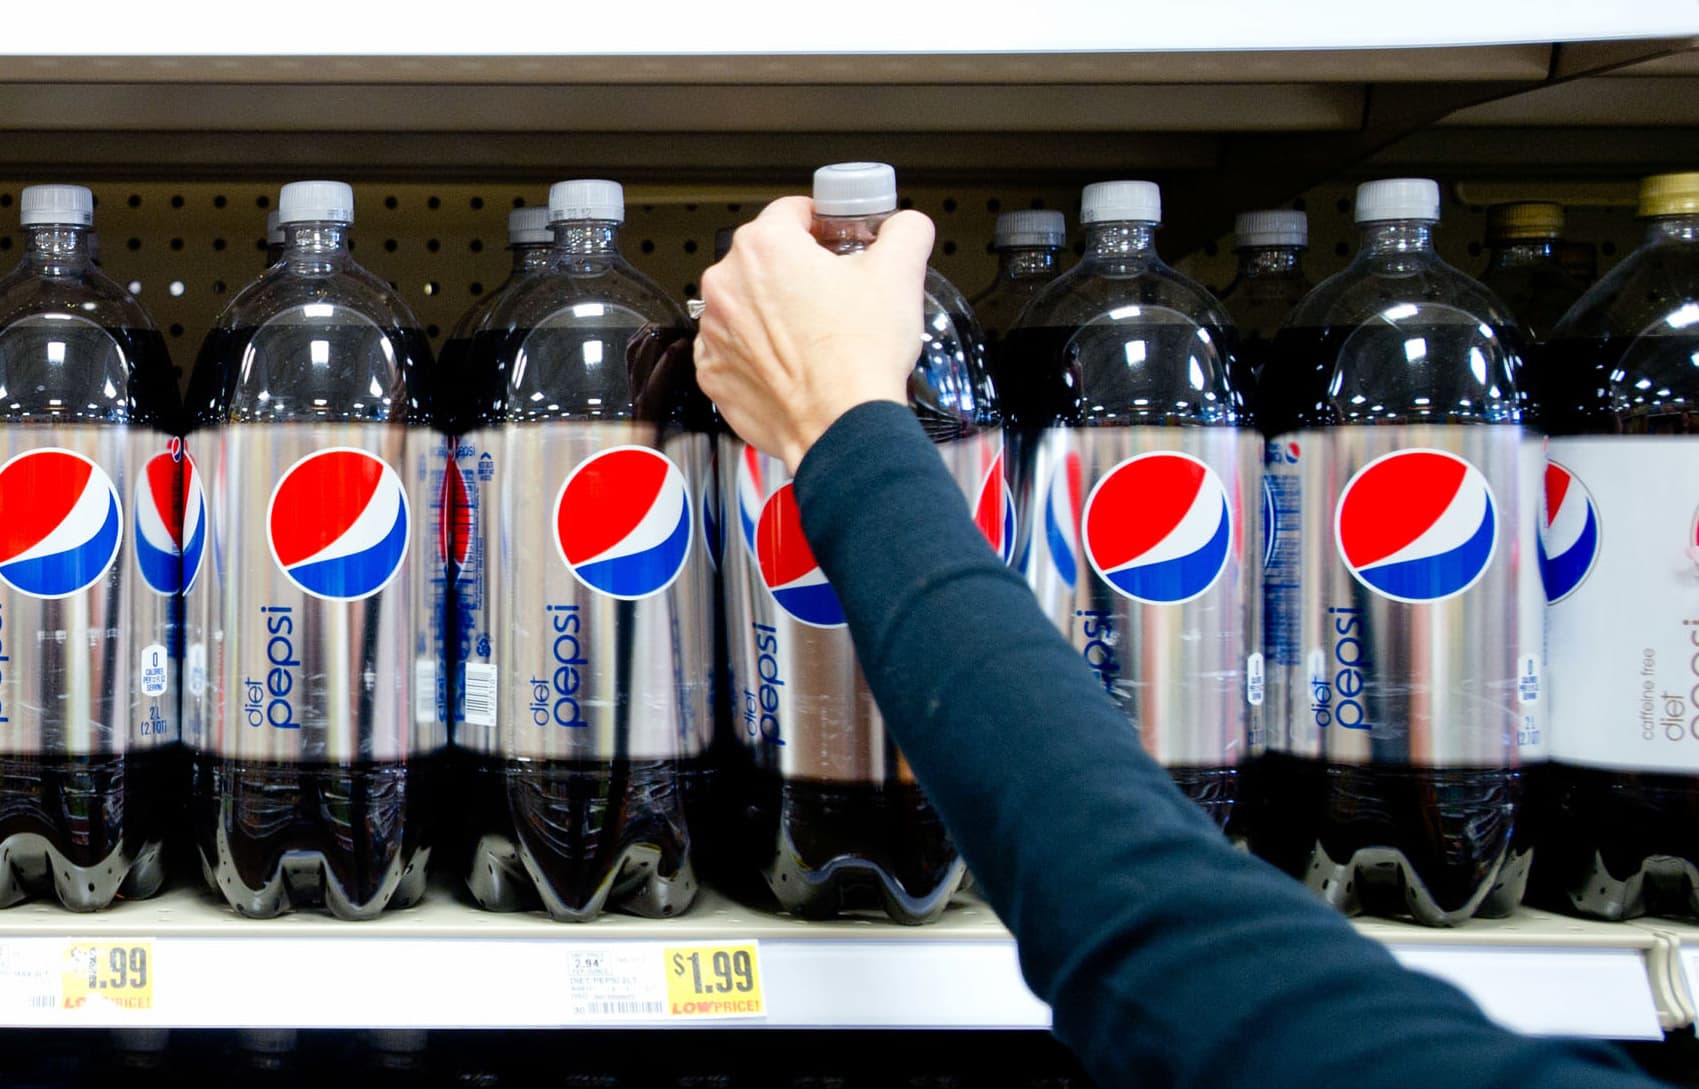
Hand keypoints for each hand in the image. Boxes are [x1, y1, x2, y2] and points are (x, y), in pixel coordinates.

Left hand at [694, 195, 934, 472]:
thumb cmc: (858, 359)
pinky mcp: (713, 373)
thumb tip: (906, 226)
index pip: (792, 213)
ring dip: (774, 313)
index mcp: (765, 247)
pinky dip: (757, 353)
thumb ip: (905, 232)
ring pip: (747, 305)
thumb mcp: (900, 275)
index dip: (822, 225)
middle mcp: (727, 284)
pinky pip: (734, 349)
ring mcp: (715, 331)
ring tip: (815, 337)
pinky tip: (792, 364)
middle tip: (833, 297)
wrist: (841, 428)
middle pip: (765, 260)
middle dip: (797, 272)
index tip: (834, 242)